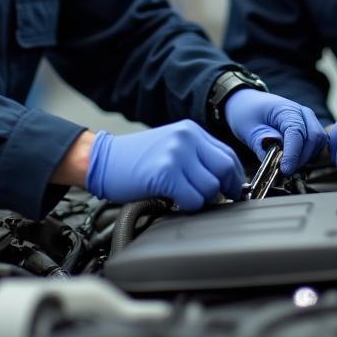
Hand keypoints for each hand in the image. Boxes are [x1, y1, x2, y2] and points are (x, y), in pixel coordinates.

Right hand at [85, 121, 244, 211]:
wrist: (102, 160)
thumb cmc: (135, 159)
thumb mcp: (171, 147)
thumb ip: (196, 157)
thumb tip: (225, 181)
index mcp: (191, 131)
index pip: (228, 154)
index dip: (234, 178)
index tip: (231, 191)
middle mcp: (186, 138)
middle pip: (225, 169)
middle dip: (224, 190)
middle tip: (211, 200)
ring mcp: (176, 154)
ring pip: (211, 187)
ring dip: (202, 200)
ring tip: (185, 197)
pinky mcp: (165, 173)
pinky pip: (193, 199)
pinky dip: (188, 206)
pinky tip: (175, 200)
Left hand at [223, 89, 328, 174]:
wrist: (248, 105)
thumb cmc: (248, 114)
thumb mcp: (248, 129)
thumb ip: (261, 143)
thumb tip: (275, 158)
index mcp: (286, 109)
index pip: (297, 133)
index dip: (293, 154)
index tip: (285, 170)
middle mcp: (303, 113)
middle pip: (313, 138)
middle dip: (301, 158)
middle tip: (283, 171)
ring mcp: (308, 121)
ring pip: (318, 144)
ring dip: (304, 158)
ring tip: (285, 165)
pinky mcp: (309, 131)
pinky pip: (316, 146)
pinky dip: (306, 157)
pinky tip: (291, 161)